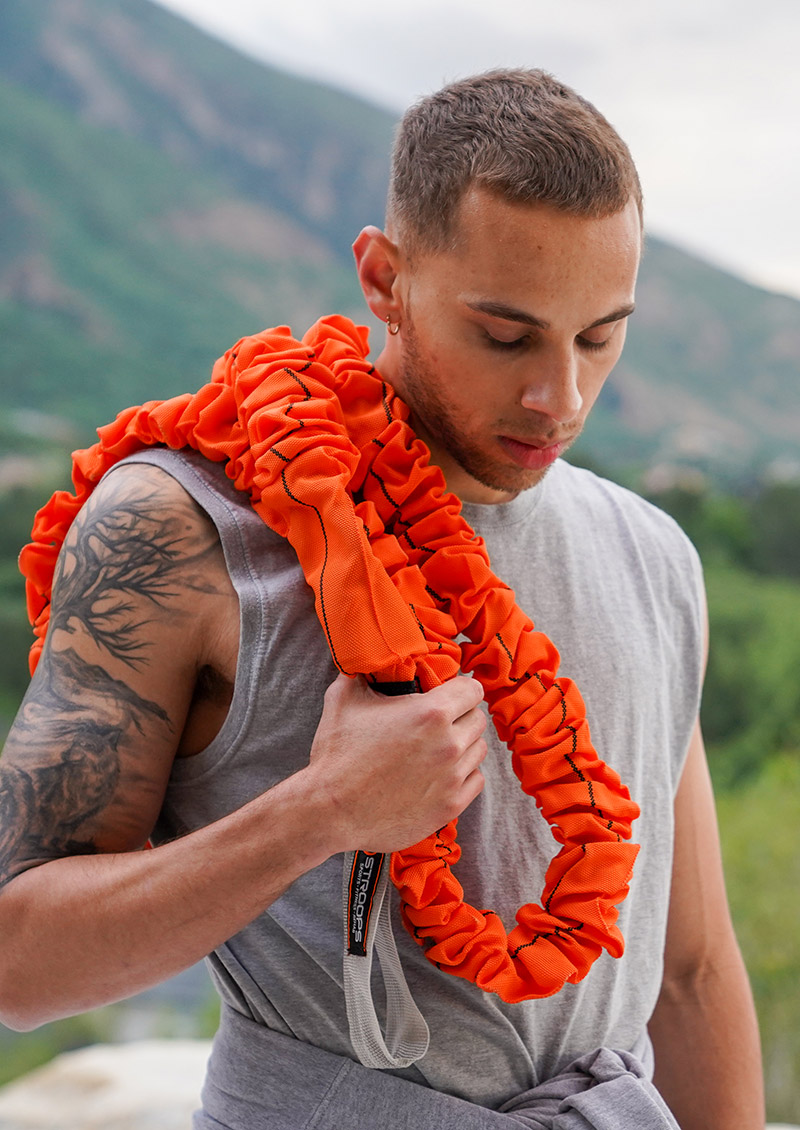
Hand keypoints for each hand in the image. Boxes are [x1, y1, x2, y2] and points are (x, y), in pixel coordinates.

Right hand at [306, 673, 487, 852]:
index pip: (472, 689)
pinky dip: (463, 775)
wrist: (332, 811)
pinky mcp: (450, 805)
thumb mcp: (344, 699)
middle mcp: (449, 744)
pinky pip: (475, 781)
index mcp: (431, 713)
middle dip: (461, 715)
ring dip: (463, 745)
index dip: (459, 688)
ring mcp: (452, 777)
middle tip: (438, 722)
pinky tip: (440, 774)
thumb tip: (367, 657)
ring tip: (437, 749)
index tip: (448, 694)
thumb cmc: (337, 755)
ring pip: (478, 750)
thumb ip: (362, 671)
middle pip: (478, 718)